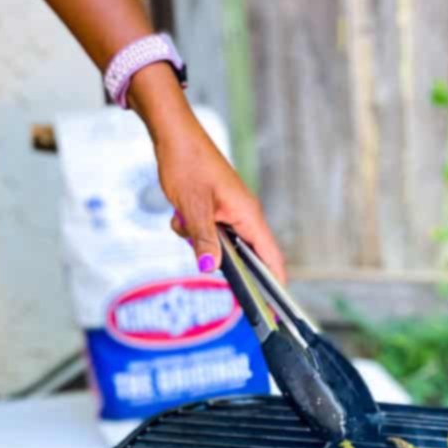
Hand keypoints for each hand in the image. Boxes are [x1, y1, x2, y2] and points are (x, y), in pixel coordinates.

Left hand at [157, 118, 286, 282]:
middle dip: (223, 263)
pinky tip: (179, 214)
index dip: (274, 287)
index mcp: (249, 215)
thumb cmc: (187, 162)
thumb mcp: (193, 206)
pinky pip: (207, 234)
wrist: (173, 134)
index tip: (274, 313)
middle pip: (244, 257)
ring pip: (220, 246)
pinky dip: (191, 230)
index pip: (271, 259)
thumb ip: (204, 239)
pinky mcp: (216, 211)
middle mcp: (244, 217)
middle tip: (208, 265)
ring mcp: (230, 214)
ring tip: (184, 221)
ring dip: (199, 242)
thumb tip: (211, 268)